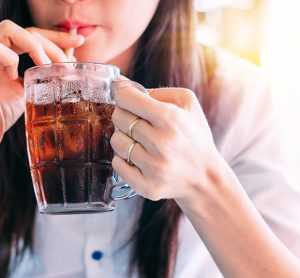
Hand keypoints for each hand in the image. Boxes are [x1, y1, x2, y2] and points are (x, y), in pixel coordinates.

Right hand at [0, 20, 83, 140]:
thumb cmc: (4, 110)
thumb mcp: (31, 90)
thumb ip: (47, 74)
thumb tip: (70, 61)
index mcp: (10, 52)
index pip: (35, 35)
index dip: (57, 37)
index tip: (79, 41)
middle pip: (29, 32)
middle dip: (53, 46)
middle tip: (67, 65)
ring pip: (11, 29)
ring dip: (35, 47)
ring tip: (46, 66)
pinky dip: (9, 60)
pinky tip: (12, 76)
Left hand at [111, 80, 221, 200]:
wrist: (205, 177)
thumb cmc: (195, 137)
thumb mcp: (188, 104)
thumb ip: (157, 91)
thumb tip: (123, 85)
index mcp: (171, 119)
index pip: (126, 98)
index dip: (121, 93)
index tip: (123, 95)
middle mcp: (162, 143)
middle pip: (119, 118)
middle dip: (124, 115)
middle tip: (137, 121)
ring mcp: (154, 167)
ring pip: (116, 141)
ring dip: (124, 138)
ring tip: (140, 141)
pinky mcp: (147, 186)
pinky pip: (117, 165)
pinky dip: (123, 159)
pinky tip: (138, 158)